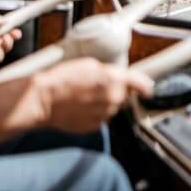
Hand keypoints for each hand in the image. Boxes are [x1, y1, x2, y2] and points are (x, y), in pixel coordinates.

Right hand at [35, 58, 153, 133]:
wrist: (44, 99)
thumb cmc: (62, 79)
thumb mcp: (89, 64)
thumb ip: (110, 72)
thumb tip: (119, 77)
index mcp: (114, 80)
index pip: (141, 84)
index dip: (144, 85)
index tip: (147, 87)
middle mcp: (113, 99)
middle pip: (124, 95)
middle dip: (116, 90)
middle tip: (97, 84)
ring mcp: (104, 115)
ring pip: (112, 107)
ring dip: (104, 101)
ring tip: (84, 95)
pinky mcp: (94, 126)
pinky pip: (101, 117)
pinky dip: (94, 111)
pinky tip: (80, 105)